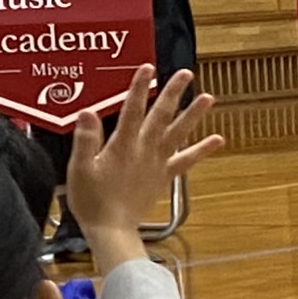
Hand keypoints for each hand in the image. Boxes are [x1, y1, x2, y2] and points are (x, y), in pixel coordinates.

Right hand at [67, 71, 223, 258]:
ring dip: (193, 115)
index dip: (138, 88)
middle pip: (160, 116)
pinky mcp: (163, 176)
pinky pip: (186, 161)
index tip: (147, 68)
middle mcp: (143, 150)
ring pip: (178, 134)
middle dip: (172, 94)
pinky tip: (218, 140)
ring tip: (208, 98)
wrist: (112, 230)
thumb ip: (85, 140)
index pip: (131, 110)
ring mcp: (156, 163)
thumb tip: (88, 112)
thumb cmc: (92, 201)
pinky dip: (202, 150)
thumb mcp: (79, 169)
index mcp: (122, 146)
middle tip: (186, 74)